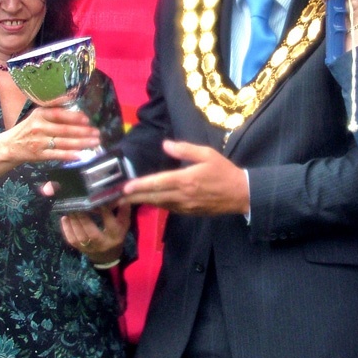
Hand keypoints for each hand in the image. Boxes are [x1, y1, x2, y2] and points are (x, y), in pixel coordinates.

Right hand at [6, 106, 101, 163]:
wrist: (10, 146)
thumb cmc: (29, 128)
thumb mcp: (38, 115)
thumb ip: (54, 111)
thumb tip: (76, 107)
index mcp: (39, 114)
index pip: (59, 114)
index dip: (74, 117)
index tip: (87, 119)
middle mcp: (39, 127)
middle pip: (64, 130)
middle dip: (83, 131)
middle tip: (97, 132)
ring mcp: (39, 142)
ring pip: (63, 143)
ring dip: (81, 143)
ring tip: (94, 142)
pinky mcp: (39, 155)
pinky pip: (57, 155)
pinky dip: (69, 155)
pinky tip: (81, 155)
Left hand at [60, 202, 131, 264]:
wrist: (106, 256)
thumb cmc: (115, 236)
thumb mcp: (123, 225)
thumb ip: (123, 212)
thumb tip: (122, 197)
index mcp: (115, 237)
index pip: (111, 225)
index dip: (105, 213)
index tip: (99, 201)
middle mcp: (102, 244)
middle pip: (92, 233)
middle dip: (84, 218)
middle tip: (78, 205)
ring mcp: (90, 248)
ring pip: (80, 237)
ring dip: (74, 222)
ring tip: (70, 209)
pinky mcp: (80, 249)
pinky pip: (71, 240)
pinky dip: (66, 229)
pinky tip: (64, 218)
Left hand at [121, 140, 249, 215]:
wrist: (241, 194)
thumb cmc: (224, 171)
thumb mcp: (207, 154)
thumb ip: (185, 149)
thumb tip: (166, 145)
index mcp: (186, 179)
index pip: (157, 183)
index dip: (139, 185)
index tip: (124, 188)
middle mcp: (183, 195)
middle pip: (153, 197)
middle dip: (134, 198)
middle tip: (116, 198)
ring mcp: (186, 206)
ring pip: (159, 204)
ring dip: (144, 202)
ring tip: (128, 200)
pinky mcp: (189, 212)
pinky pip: (169, 208)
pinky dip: (157, 204)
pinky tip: (150, 201)